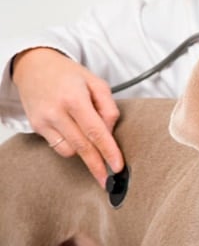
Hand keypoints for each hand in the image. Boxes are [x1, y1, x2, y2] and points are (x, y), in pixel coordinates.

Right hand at [12, 48, 123, 187]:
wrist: (34, 65)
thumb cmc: (68, 74)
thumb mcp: (96, 83)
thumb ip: (108, 107)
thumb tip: (111, 132)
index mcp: (75, 98)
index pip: (96, 131)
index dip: (108, 151)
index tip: (117, 166)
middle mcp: (57, 111)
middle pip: (82, 146)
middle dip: (97, 165)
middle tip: (108, 180)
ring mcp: (44, 121)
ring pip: (70, 150)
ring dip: (85, 152)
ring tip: (92, 142)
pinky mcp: (36, 127)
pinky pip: (59, 147)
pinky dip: (71, 146)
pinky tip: (76, 135)